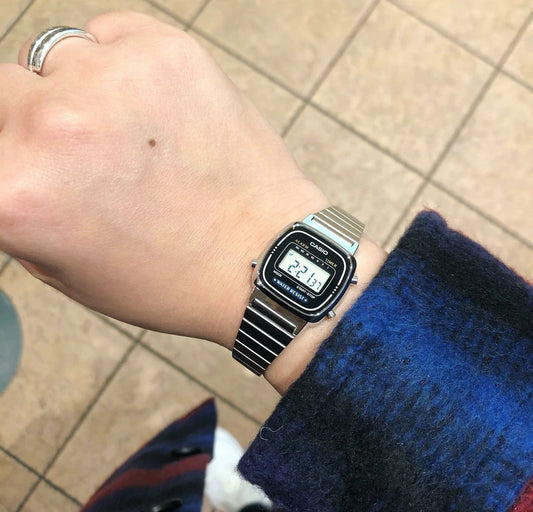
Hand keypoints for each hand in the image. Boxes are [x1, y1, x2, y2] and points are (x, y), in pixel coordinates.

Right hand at [0, 12, 328, 345]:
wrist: (260, 255)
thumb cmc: (169, 276)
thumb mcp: (63, 267)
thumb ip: (13, 202)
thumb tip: (10, 156)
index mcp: (18, 194)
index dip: (11, 155)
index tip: (32, 165)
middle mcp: (57, 126)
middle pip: (2, 89)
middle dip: (33, 122)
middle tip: (84, 157)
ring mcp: (114, 80)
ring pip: (58, 59)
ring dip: (81, 93)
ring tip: (132, 137)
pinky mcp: (166, 51)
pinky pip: (109, 36)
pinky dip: (121, 66)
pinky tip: (156, 111)